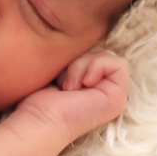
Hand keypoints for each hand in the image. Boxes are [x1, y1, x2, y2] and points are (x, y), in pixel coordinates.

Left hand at [7, 50, 129, 147]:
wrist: (38, 119)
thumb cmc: (40, 98)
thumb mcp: (60, 69)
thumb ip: (75, 58)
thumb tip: (80, 36)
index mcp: (95, 87)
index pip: (95, 53)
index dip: (76, 58)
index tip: (59, 79)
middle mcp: (107, 92)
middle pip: (102, 53)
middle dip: (78, 61)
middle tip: (63, 83)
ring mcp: (115, 97)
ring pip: (108, 56)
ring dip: (81, 65)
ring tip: (68, 86)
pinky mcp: (118, 98)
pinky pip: (118, 64)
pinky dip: (94, 67)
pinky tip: (78, 87)